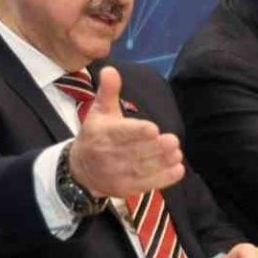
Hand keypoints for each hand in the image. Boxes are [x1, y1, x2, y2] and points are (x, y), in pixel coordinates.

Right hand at [68, 67, 185, 197]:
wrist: (80, 171)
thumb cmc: (95, 135)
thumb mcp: (98, 112)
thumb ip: (108, 92)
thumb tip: (110, 69)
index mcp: (102, 134)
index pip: (120, 134)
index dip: (136, 132)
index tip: (153, 128)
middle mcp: (109, 156)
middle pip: (134, 153)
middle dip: (154, 148)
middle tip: (173, 140)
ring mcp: (118, 174)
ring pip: (142, 169)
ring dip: (162, 162)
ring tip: (177, 153)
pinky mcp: (127, 188)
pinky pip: (146, 185)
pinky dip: (163, 179)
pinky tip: (178, 170)